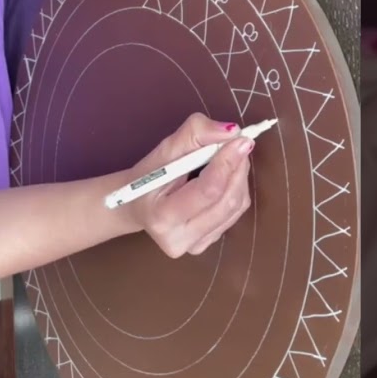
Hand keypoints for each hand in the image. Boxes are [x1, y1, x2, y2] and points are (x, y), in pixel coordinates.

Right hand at [121, 113, 254, 257]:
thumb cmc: (148, 176)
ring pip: (235, 207)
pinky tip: (225, 179)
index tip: (240, 140)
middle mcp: (179, 239)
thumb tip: (232, 131)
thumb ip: (195, 134)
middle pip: (227, 201)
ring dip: (239, 178)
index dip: (227, 163)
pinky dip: (236, 190)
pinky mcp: (207, 244)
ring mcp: (195, 246)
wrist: (135, 205)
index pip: (207, 191)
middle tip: (241, 144)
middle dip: (237, 169)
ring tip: (230, 159)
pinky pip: (234, 214)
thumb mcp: (164, 149)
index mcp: (162, 217)